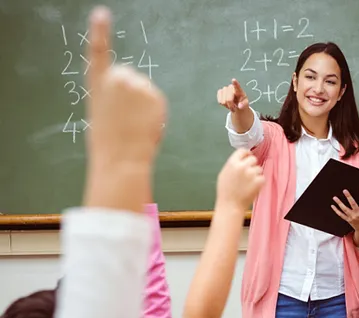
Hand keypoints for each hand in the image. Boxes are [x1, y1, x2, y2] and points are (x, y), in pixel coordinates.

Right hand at [86, 7, 165, 166]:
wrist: (121, 158)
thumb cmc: (108, 141)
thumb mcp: (102, 113)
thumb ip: (113, 97)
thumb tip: (131, 96)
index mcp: (98, 83)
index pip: (98, 51)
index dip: (100, 31)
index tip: (101, 14)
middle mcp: (117, 79)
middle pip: (129, 76)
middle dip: (130, 92)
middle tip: (125, 117)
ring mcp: (139, 86)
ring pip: (144, 89)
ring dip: (142, 103)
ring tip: (134, 124)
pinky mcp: (156, 96)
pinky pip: (156, 100)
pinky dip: (154, 110)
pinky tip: (145, 124)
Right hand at [216, 149, 264, 209]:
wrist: (230, 205)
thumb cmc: (225, 191)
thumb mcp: (224, 173)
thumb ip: (233, 164)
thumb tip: (241, 158)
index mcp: (232, 163)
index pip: (243, 151)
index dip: (246, 154)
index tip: (247, 158)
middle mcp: (242, 166)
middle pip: (253, 159)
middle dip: (252, 165)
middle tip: (248, 174)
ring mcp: (251, 174)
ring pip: (259, 168)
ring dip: (256, 174)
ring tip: (249, 183)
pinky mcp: (259, 181)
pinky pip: (263, 177)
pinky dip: (259, 182)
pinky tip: (252, 187)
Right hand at [217, 79, 249, 112]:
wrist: (237, 104)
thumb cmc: (241, 102)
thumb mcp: (245, 104)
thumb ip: (244, 104)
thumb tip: (240, 106)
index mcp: (239, 90)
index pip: (237, 86)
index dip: (235, 83)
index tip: (233, 80)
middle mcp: (231, 87)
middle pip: (228, 98)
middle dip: (230, 104)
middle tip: (234, 107)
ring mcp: (225, 89)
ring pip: (223, 100)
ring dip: (227, 104)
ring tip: (231, 105)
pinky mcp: (220, 92)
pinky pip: (219, 100)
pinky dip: (223, 104)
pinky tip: (226, 103)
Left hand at [331, 188, 358, 232]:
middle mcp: (358, 214)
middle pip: (353, 204)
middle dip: (349, 197)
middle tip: (345, 190)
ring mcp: (352, 217)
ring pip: (345, 209)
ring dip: (339, 203)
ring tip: (335, 197)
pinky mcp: (348, 219)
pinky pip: (341, 215)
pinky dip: (336, 210)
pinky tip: (332, 205)